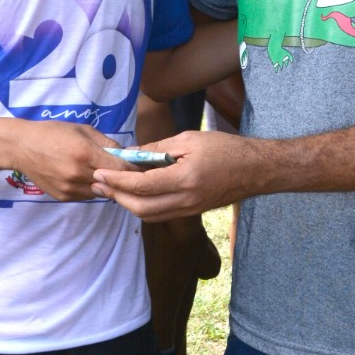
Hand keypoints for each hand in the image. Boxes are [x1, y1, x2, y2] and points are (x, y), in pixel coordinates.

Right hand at [11, 121, 128, 201]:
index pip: (121, 168)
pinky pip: (87, 196)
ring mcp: (70, 188)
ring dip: (108, 185)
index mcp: (85, 154)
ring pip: (102, 192)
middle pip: (114, 184)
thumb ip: (107, 143)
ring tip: (107, 173)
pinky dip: (93, 188)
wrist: (21, 147)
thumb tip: (128, 154)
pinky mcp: (63, 197)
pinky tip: (88, 177)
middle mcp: (78, 174)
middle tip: (131, 172)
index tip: (142, 167)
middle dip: (123, 178)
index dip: (134, 168)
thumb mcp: (83, 130)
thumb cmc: (53, 133)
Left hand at [92, 130, 257, 220]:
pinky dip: (143, 206)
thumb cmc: (225, 149)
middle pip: (140, 208)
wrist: (255, 170)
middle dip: (116, 196)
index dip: (116, 181)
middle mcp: (186, 200)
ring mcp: (189, 210)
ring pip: (149, 215)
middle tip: (98, 183)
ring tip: (111, 189)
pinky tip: (134, 193)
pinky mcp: (191, 213)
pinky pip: (161, 214)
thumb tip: (131, 153)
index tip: (100, 173)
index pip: (141, 185)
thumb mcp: (190, 139)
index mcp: (185, 179)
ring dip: (127, 204)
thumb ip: (158, 148)